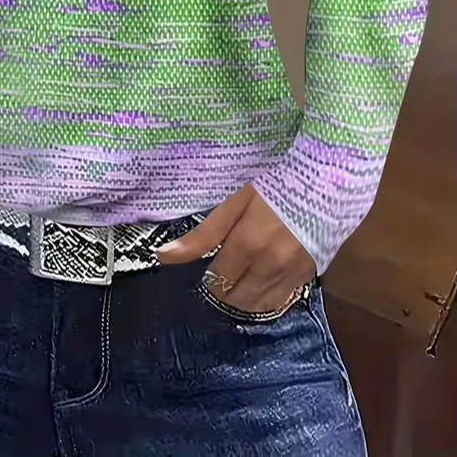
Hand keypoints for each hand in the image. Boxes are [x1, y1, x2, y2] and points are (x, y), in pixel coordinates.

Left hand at [156, 184, 316, 312]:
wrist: (325, 181)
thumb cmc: (274, 186)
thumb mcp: (234, 203)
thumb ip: (202, 234)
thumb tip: (162, 256)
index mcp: (246, 244)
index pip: (217, 279)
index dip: (211, 274)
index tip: (213, 264)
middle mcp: (269, 265)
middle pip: (236, 298)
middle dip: (225, 289)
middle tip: (226, 271)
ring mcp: (291, 274)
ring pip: (258, 306)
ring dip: (245, 298)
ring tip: (243, 280)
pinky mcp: (309, 276)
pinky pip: (281, 302)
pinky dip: (267, 300)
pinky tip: (263, 285)